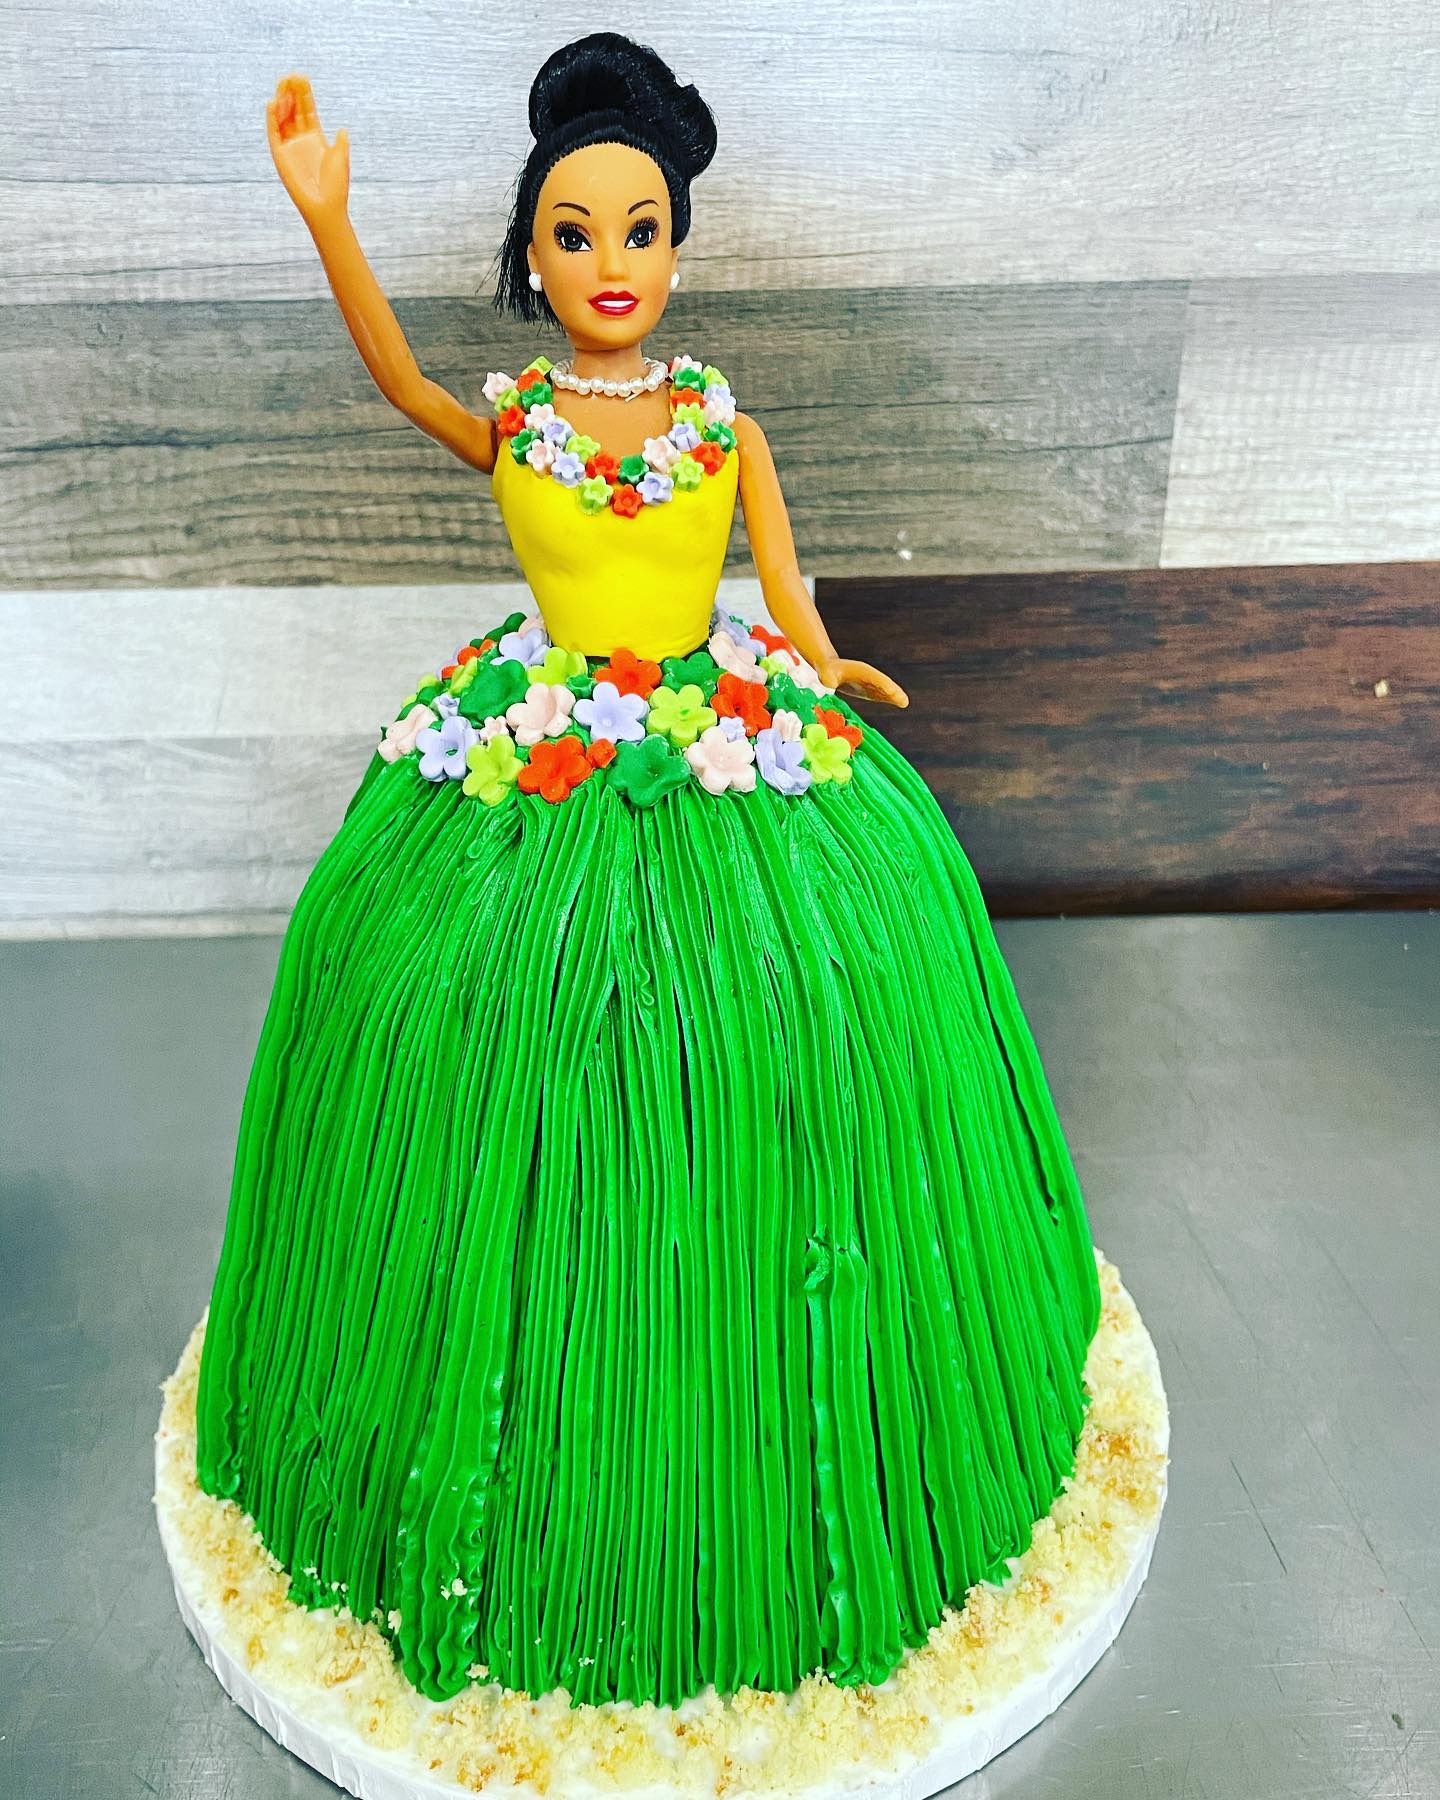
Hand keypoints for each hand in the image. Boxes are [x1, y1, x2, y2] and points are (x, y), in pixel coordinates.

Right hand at [266, 75, 349, 224]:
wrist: (326, 206)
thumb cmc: (336, 185)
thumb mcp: (341, 158)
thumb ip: (341, 142)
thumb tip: (342, 129)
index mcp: (316, 138)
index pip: (308, 110)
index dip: (305, 95)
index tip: (302, 78)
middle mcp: (301, 140)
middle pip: (294, 110)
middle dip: (292, 93)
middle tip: (291, 76)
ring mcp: (290, 146)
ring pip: (283, 118)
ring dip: (282, 101)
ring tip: (282, 84)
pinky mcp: (280, 155)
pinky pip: (274, 133)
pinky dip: (272, 119)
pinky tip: (273, 103)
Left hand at [817, 656, 909, 708]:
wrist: (830, 668)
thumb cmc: (827, 671)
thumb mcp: (826, 674)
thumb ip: (828, 677)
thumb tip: (830, 683)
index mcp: (859, 670)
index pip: (873, 677)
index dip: (881, 684)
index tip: (890, 690)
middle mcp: (868, 675)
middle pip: (883, 683)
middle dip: (893, 691)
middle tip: (903, 700)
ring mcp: (871, 682)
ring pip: (885, 688)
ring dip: (894, 695)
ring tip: (904, 702)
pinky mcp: (870, 688)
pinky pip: (882, 693)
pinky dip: (890, 697)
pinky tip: (900, 702)